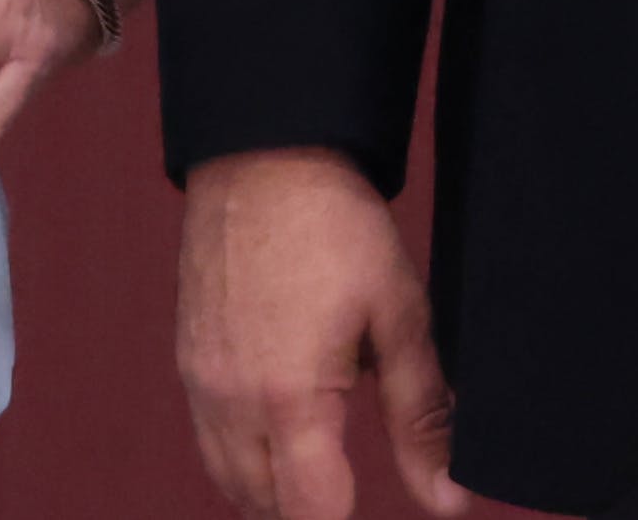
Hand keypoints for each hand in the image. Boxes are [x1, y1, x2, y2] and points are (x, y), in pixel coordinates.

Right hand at [177, 145, 473, 519]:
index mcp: (288, 397)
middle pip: (264, 506)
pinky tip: (282, 424)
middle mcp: (230, 400)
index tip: (372, 509)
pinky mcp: (187, 358)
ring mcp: (200, 380)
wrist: (263, 153)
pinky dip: (242, 453)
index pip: (310, 513)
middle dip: (309, 510)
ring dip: (272, 489)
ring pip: (229, 477)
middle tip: (353, 483)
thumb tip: (449, 499)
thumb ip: (421, 418)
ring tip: (321, 464)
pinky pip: (208, 437)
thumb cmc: (336, 226)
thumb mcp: (400, 318)